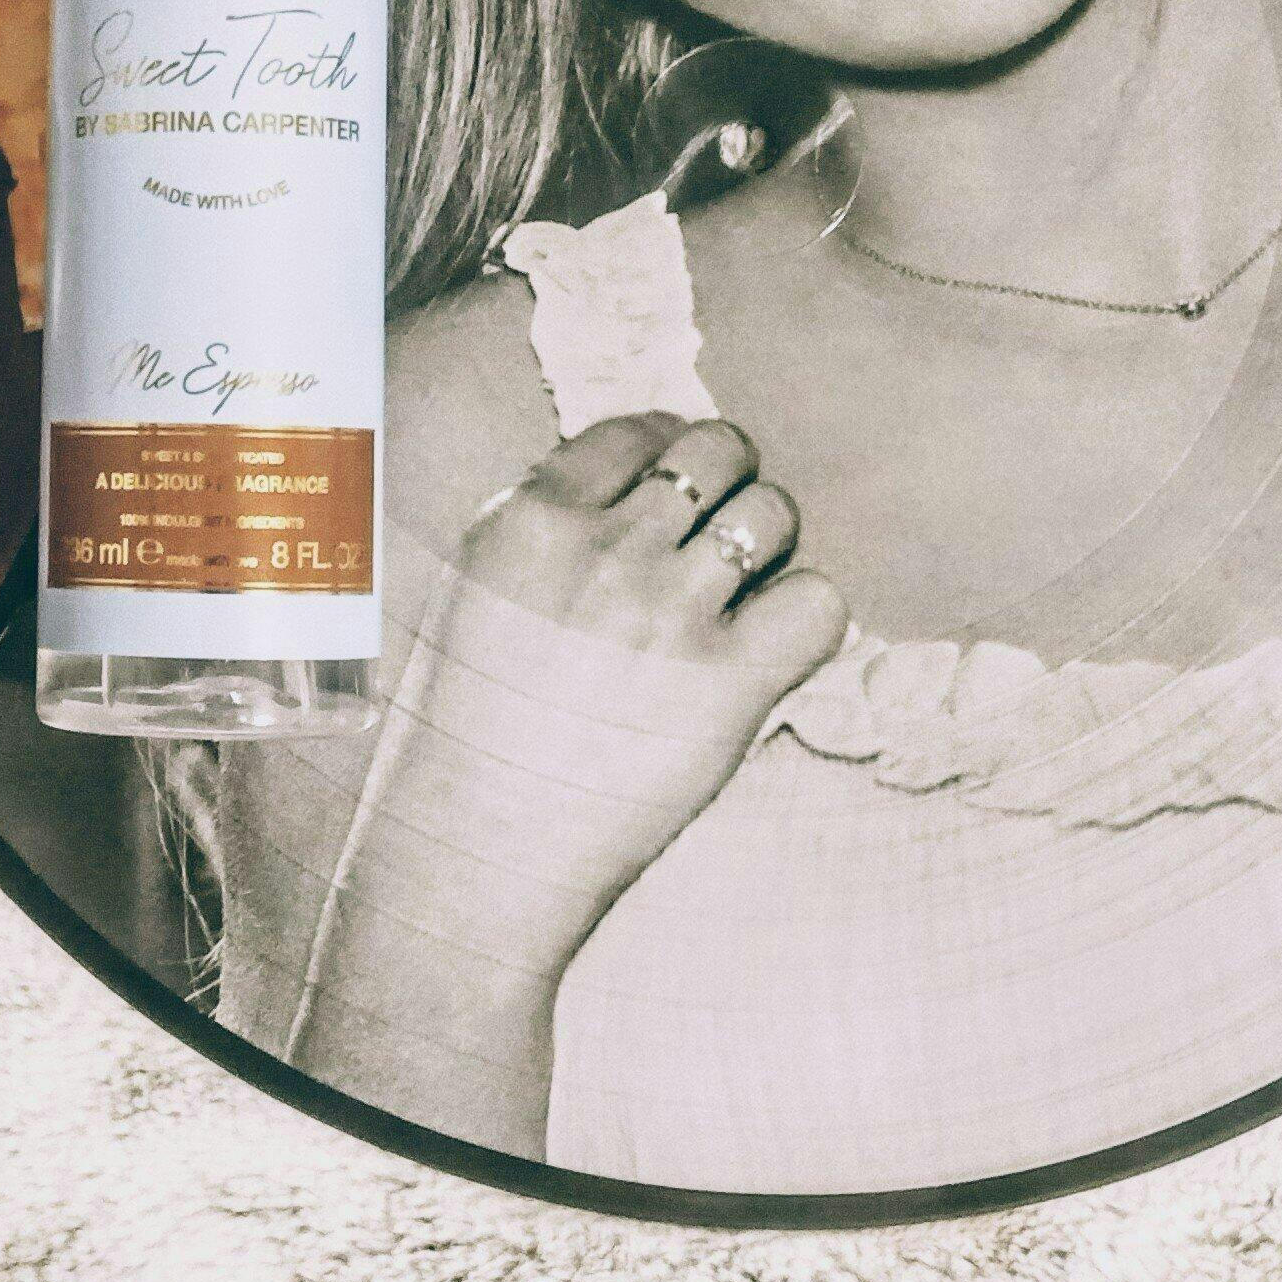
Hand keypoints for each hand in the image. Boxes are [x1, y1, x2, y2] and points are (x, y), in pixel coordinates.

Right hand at [446, 411, 847, 819]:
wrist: (473, 849)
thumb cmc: (463, 737)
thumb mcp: (472, 597)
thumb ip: (546, 538)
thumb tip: (633, 502)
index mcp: (529, 520)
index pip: (635, 431)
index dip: (670, 450)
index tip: (677, 484)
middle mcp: (604, 549)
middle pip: (717, 449)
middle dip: (732, 477)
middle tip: (723, 528)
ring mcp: (669, 611)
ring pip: (773, 513)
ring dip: (771, 542)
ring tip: (748, 588)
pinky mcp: (729, 683)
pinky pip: (817, 603)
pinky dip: (808, 616)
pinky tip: (773, 643)